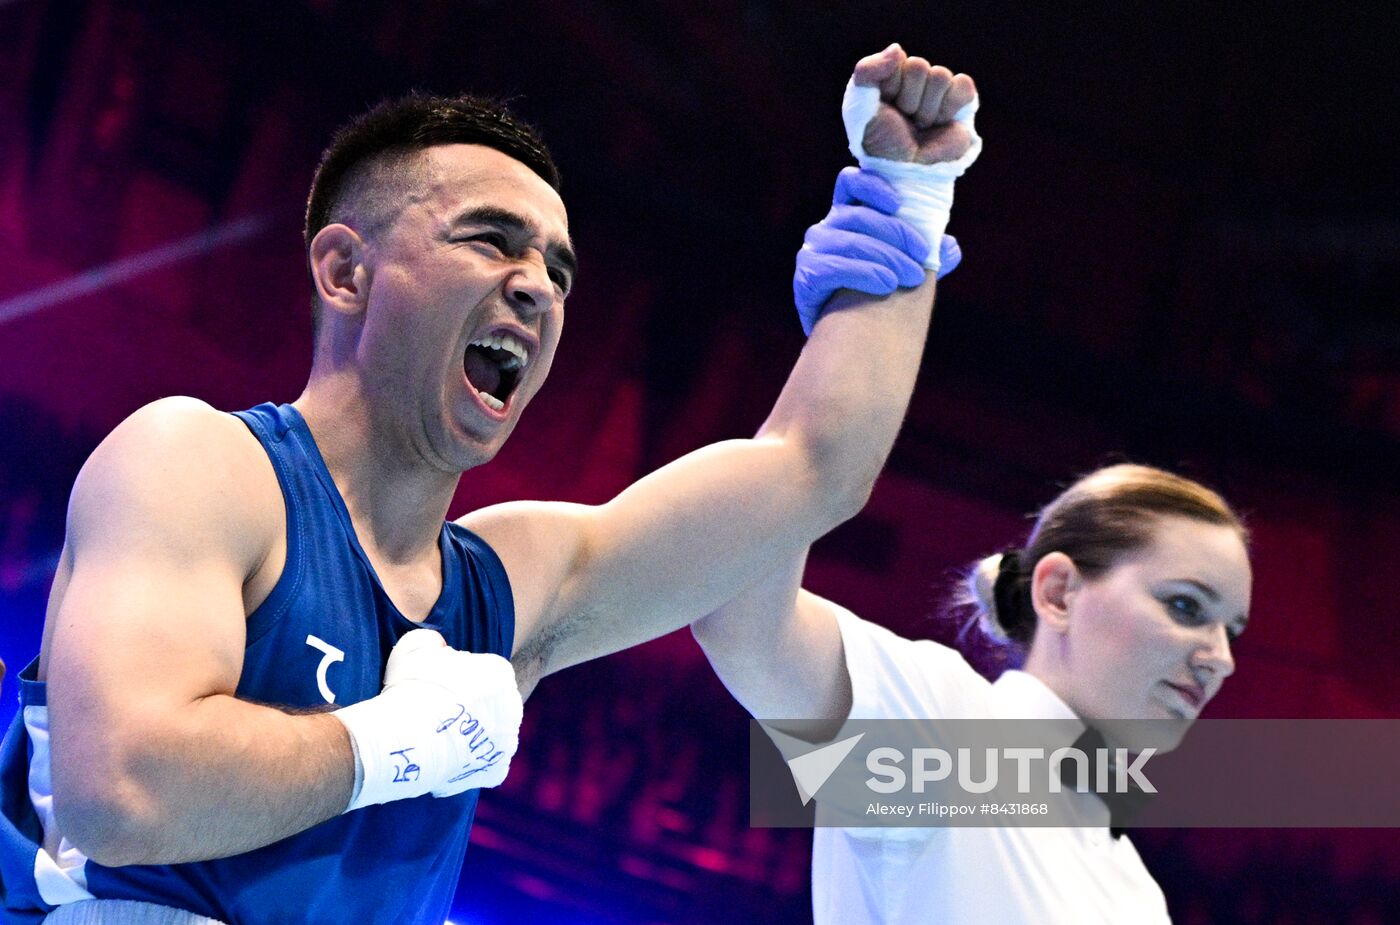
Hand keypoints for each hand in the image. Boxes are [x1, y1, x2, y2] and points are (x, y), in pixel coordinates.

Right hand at [335, 629, 523, 809]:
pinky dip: (469, 766)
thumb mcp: (415, 647)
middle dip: (470, 709)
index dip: (457, 681)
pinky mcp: (497, 769)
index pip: (483, 673)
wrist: (407, 738)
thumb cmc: (410, 689)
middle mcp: (513, 705)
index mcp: (500, 672)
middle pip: (491, 704)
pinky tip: (447, 763)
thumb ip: (433, 641)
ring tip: (439, 742)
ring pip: (490, 735)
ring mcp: (508, 739)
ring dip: (471, 738)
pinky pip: (485, 766)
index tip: (436, 690)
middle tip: (437, 717)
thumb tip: (438, 647)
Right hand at [794, 167, 961, 334]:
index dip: (872, 185)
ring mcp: (812, 252)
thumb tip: (950, 248)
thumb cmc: (876, 294)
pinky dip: (865, 274)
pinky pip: (835, 268)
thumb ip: (926, 257)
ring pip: (850, 242)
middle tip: (924, 257)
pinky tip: (887, 285)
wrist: (848, 339)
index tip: (899, 204)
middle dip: (896, 233)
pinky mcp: (806, 277)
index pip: (850, 183)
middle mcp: (825, 228)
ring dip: (887, 257)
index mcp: (847, 216)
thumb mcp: (903, 270)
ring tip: (912, 277)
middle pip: (858, 216)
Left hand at [852, 44, 976, 164]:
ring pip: (940, 76)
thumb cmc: (879, 143)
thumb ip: (866, 72)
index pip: (896, 60)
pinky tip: (940, 123)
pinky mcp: (961, 100)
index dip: (891, 87)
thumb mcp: (859, 108)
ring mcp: (938, 89)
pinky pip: (962, 84)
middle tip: (905, 120)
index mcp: (889, 75)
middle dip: (910, 100)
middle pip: (919, 66)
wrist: (906, 173)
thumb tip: (898, 48)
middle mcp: (914, 79)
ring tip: (920, 125)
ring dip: (927, 109)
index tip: (884, 108)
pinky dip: (950, 107)